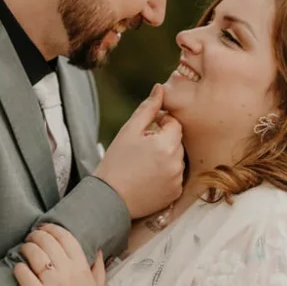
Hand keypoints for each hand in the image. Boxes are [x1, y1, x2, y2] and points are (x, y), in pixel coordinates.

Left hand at [13, 224, 106, 285]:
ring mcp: (52, 285)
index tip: (44, 227)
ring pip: (34, 254)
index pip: (66, 237)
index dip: (52, 228)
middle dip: (36, 235)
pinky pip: (23, 274)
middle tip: (30, 237)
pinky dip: (18, 267)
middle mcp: (68, 273)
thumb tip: (97, 251)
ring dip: (26, 248)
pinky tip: (18, 268)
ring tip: (23, 249)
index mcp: (83, 268)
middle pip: (47, 242)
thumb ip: (98, 268)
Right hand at [94, 84, 183, 219]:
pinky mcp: (175, 193)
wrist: (109, 198)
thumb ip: (148, 108)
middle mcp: (176, 162)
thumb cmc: (116, 162)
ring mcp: (177, 179)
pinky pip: (176, 177)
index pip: (175, 124)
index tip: (145, 133)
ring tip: (144, 165)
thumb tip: (160, 87)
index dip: (160, 125)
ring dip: (166, 158)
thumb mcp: (129, 131)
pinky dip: (166, 175)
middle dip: (164, 141)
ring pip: (177, 159)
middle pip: (177, 142)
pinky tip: (148, 178)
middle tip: (142, 150)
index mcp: (166, 144)